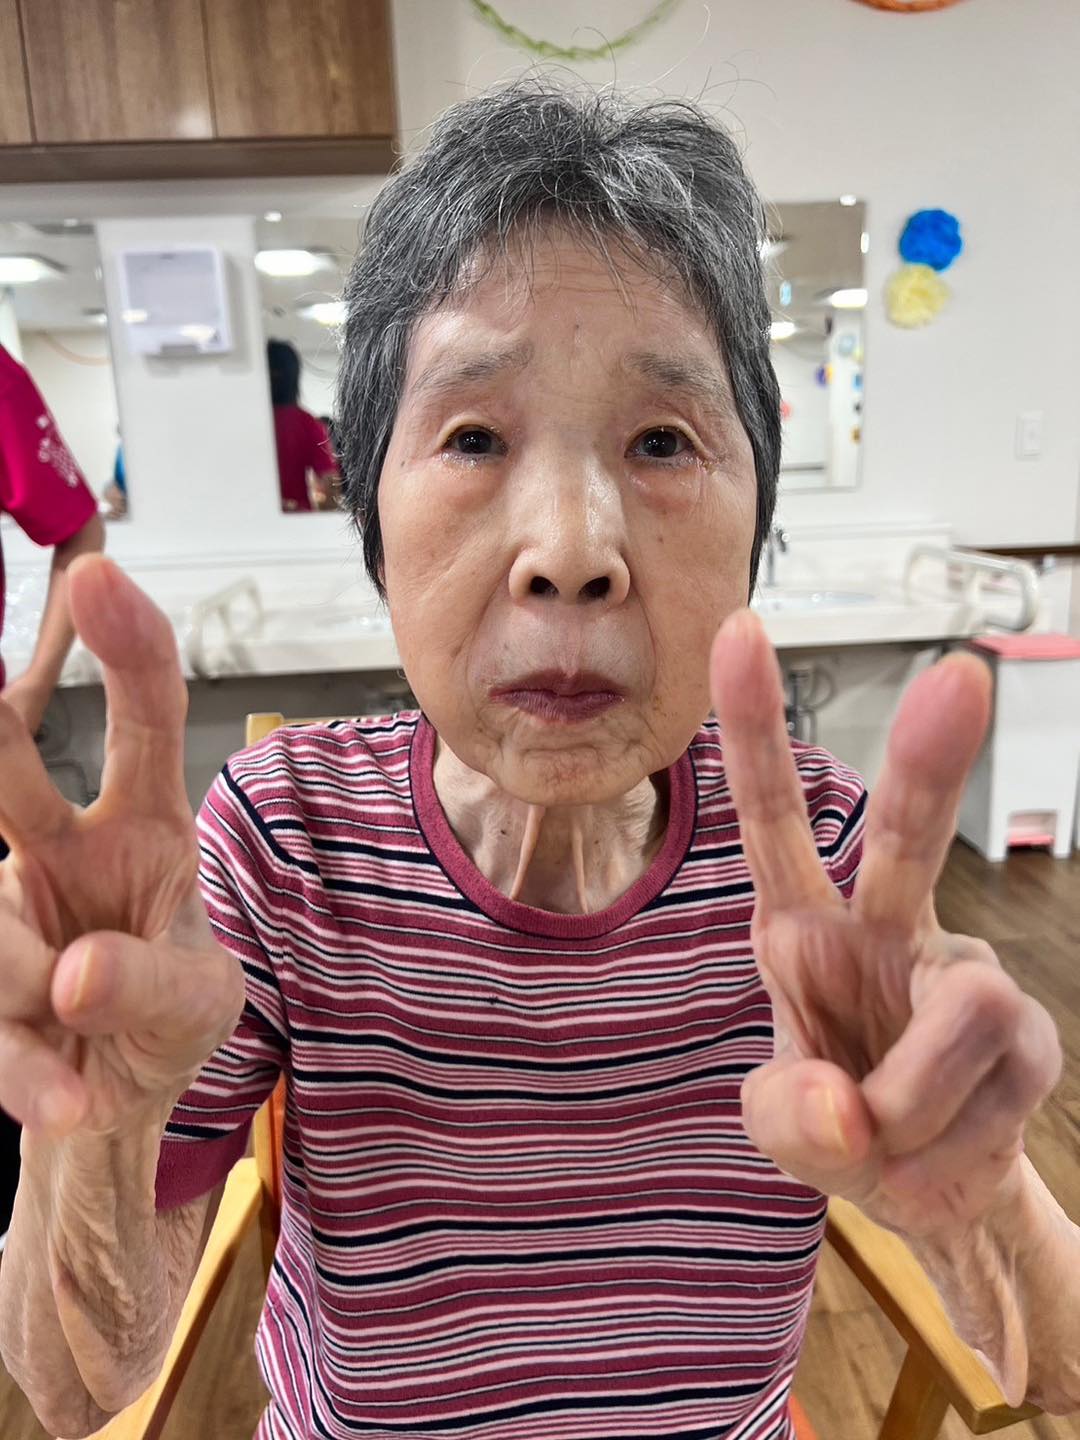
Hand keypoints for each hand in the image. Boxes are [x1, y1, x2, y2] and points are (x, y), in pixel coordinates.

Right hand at [0, 556, 244, 1139]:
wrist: (113, 1094)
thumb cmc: (166, 1014)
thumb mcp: (196, 1005)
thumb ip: (152, 986)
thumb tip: (72, 975)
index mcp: (146, 825)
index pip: (144, 723)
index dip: (126, 650)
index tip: (97, 577)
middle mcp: (64, 848)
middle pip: (13, 775)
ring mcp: (6, 907)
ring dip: (28, 983)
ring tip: (79, 1047)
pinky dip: (17, 1066)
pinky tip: (63, 1098)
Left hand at [710, 610, 1062, 1240]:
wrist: (930, 1192)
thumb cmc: (839, 1123)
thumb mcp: (782, 1130)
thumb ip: (791, 1119)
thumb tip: (849, 1107)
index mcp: (802, 925)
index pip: (773, 818)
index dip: (755, 727)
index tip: (740, 631)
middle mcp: (884, 926)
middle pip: (908, 831)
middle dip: (932, 758)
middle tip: (960, 677)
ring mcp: (961, 971)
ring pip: (963, 1009)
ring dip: (914, 1099)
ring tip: (893, 1130)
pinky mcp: (1025, 1027)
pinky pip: (993, 1076)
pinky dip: (951, 1133)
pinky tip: (947, 1134)